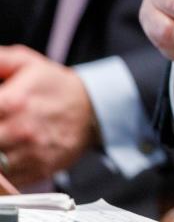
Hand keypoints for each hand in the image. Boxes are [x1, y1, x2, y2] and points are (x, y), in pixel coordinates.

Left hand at [0, 46, 97, 184]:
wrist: (94, 110)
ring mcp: (28, 153)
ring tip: (5, 136)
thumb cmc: (56, 86)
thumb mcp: (27, 63)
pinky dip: (3, 172)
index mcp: (12, 102)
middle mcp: (19, 130)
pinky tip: (10, 153)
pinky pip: (6, 179)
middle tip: (0, 124)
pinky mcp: (36, 170)